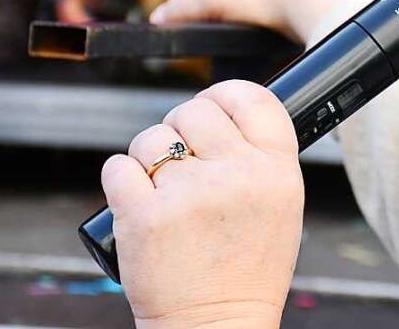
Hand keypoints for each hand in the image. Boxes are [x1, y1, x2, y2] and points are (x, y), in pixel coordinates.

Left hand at [101, 81, 304, 328]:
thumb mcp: (281, 204)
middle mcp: (237, 175)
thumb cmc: (247, 266)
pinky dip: (121, 178)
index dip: (225, 93)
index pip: (252, 97)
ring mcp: (189, 194)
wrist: (217, 324)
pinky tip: (137, 198)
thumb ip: (259, 155)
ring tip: (164, 190)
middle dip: (182, 126)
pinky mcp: (143, 216)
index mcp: (277, 169)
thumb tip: (221, 110)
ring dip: (150, 156)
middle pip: (195, 109)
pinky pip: (117, 166)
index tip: (213, 101)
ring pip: (152, 138)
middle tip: (184, 158)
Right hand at [149, 0, 357, 43]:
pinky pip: (253, 22)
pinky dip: (246, 31)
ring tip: (225, 37)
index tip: (172, 24)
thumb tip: (157, 19)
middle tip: (200, 34)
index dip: (182, 6)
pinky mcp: (279, 8)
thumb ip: (180, 7)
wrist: (303, 5)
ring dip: (226, 25)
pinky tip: (246, 39)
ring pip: (233, 12)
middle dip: (205, 16)